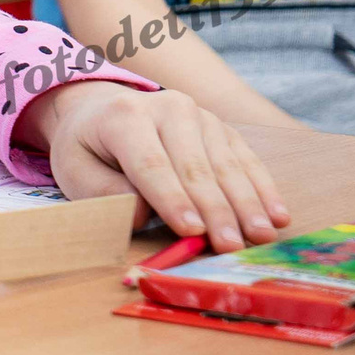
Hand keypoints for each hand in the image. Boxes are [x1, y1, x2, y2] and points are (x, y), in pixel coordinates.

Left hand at [18, 82, 289, 251]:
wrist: (103, 108)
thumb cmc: (89, 148)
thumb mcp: (76, 169)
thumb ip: (105, 191)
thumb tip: (144, 212)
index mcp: (124, 116)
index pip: (151, 163)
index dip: (172, 199)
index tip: (191, 230)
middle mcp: (168, 108)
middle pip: (195, 166)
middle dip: (215, 210)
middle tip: (231, 246)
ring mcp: (201, 116)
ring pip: (227, 165)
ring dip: (246, 204)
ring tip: (260, 236)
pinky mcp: (223, 129)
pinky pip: (247, 161)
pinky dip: (263, 189)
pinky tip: (278, 216)